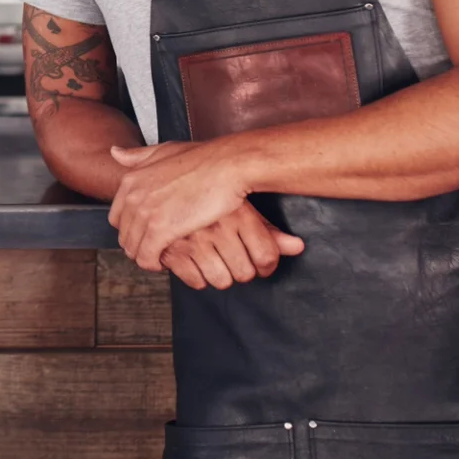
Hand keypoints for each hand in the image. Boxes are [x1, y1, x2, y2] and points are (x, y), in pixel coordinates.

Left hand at [108, 140, 255, 271]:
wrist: (228, 165)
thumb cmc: (204, 159)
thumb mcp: (165, 150)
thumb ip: (138, 156)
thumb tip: (114, 153)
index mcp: (131, 180)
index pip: (117, 217)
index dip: (132, 229)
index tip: (148, 234)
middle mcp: (133, 196)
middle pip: (124, 235)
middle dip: (138, 245)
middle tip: (156, 249)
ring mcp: (145, 213)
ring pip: (133, 248)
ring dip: (146, 257)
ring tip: (163, 257)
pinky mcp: (161, 230)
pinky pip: (146, 257)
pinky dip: (153, 264)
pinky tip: (167, 262)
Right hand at [155, 201, 304, 289]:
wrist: (160, 177)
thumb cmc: (205, 191)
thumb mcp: (240, 206)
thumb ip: (269, 230)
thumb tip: (298, 247)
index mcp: (237, 213)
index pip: (267, 256)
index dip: (266, 265)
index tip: (260, 264)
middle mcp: (217, 226)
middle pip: (245, 273)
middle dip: (241, 272)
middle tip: (233, 261)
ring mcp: (194, 239)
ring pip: (222, 280)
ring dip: (219, 276)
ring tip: (213, 261)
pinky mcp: (171, 250)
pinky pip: (195, 281)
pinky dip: (196, 277)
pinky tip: (194, 263)